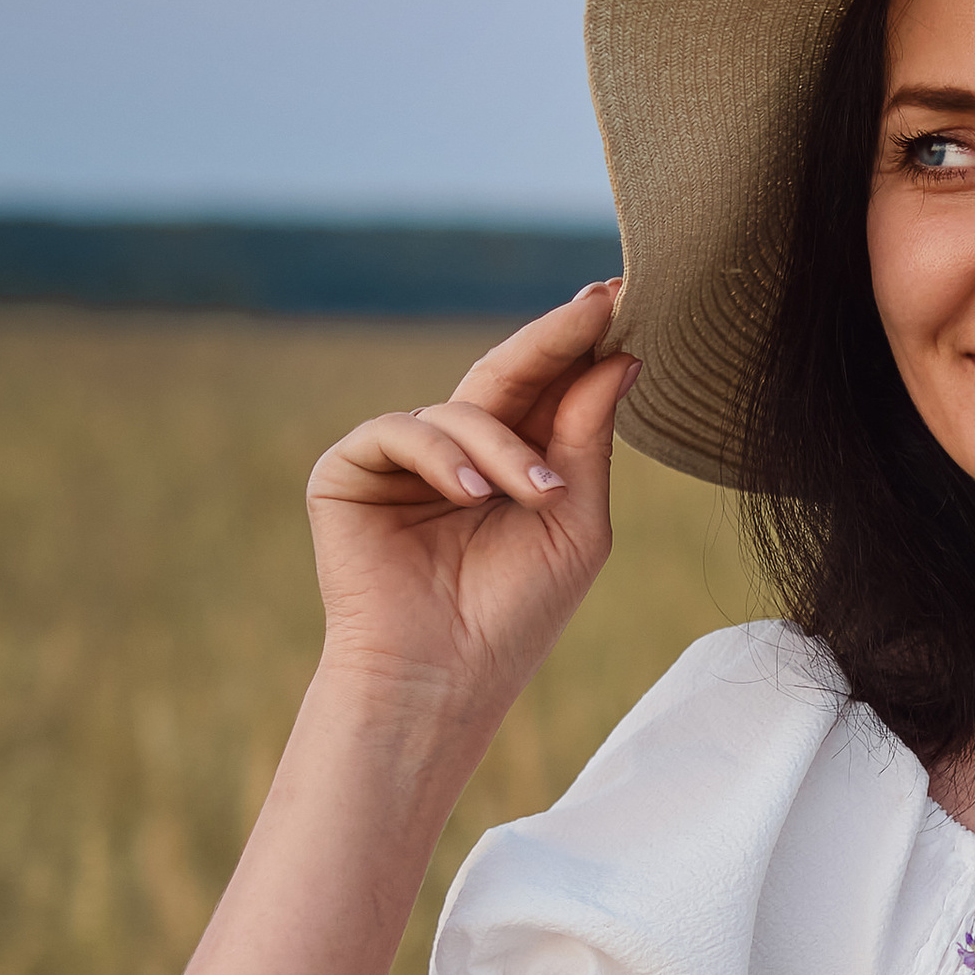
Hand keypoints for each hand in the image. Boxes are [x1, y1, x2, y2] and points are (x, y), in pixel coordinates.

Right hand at [305, 283, 636, 715]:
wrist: (443, 678)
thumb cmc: (514, 613)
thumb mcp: (573, 520)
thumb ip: (588, 438)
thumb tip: (621, 356)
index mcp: (512, 460)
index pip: (550, 388)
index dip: (584, 344)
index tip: (625, 295)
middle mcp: (457, 450)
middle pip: (508, 373)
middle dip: (555, 339)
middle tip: (597, 306)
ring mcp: (401, 458)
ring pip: (461, 408)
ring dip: (506, 448)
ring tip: (537, 496)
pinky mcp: (348, 470)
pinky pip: (400, 429)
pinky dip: (442, 456)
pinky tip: (473, 495)